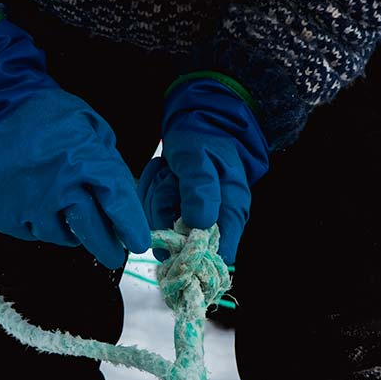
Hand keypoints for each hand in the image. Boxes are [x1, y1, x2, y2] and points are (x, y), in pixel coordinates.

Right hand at [0, 15, 149, 268]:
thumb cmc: (48, 114)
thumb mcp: (91, 127)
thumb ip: (107, 162)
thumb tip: (120, 200)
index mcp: (86, 160)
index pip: (119, 205)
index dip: (132, 228)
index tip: (139, 243)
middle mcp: (59, 187)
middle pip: (93, 232)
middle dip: (108, 247)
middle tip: (114, 254)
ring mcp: (27, 203)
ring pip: (60, 236)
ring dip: (69, 231)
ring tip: (66, 212)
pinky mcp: (1, 213)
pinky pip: (28, 232)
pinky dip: (36, 223)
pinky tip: (36, 204)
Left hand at [137, 73, 268, 263]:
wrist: (197, 125)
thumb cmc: (204, 140)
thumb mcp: (200, 158)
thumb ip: (200, 188)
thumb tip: (199, 223)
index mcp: (230, 213)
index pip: (219, 254)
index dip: (196, 250)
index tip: (177, 224)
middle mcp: (213, 222)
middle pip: (179, 244)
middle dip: (165, 209)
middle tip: (171, 178)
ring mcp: (191, 220)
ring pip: (160, 228)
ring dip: (156, 196)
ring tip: (168, 172)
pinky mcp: (174, 214)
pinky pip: (151, 214)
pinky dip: (150, 192)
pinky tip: (162, 174)